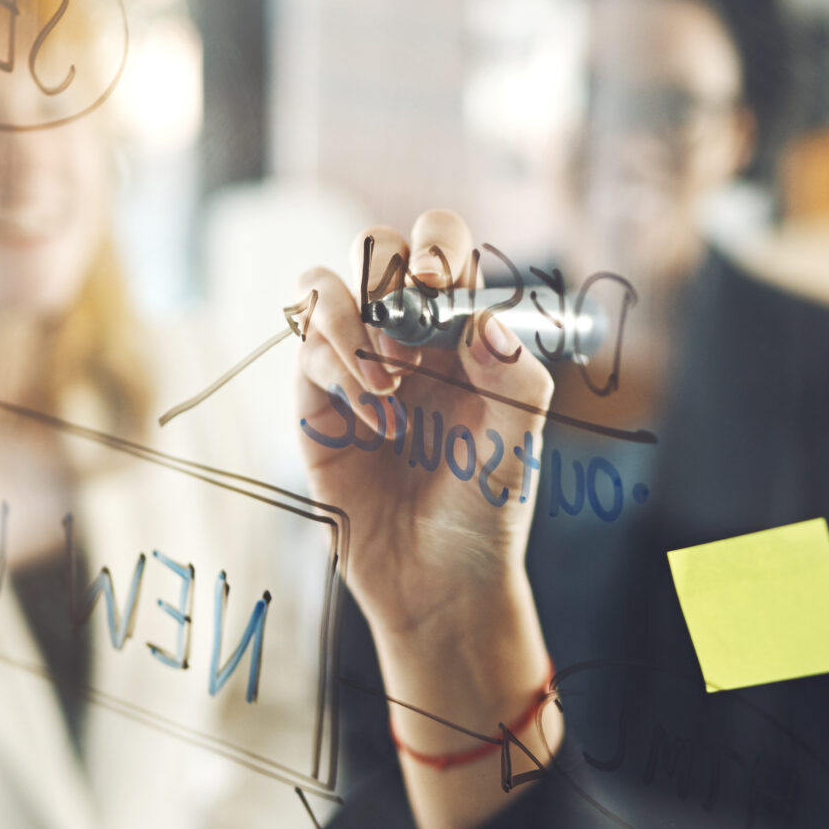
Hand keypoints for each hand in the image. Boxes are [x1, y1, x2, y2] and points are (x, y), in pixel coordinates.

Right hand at [296, 211, 560, 828]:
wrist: (443, 582)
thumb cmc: (487, 508)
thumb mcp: (520, 438)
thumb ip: (517, 373)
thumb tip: (482, 319)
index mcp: (458, 331)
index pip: (440, 249)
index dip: (437, 246)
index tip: (442, 284)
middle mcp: (402, 337)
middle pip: (374, 251)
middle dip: (387, 264)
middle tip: (415, 309)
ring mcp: (354, 367)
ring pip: (325, 290)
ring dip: (353, 323)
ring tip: (388, 386)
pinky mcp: (315, 406)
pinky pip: (308, 354)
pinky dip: (340, 372)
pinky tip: (378, 420)